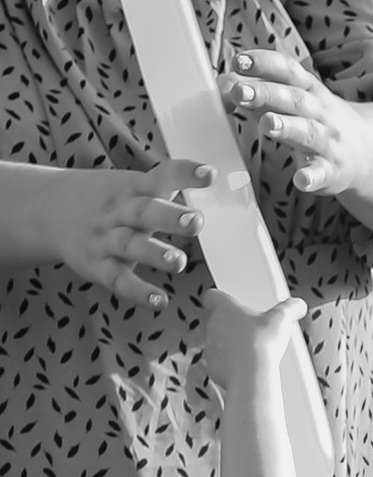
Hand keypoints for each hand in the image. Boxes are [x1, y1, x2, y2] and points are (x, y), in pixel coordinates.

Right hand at [41, 161, 204, 307]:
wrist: (49, 212)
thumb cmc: (110, 203)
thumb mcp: (132, 188)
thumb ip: (167, 192)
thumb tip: (220, 198)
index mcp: (133, 189)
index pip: (161, 176)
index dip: (184, 174)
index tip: (210, 174)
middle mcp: (120, 212)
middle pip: (144, 211)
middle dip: (170, 216)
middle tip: (196, 222)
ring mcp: (106, 240)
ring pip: (130, 245)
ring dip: (154, 254)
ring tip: (179, 262)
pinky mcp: (97, 266)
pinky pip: (118, 280)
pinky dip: (137, 292)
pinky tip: (159, 302)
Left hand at [199, 287, 310, 404]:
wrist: (251, 375)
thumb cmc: (259, 344)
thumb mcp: (282, 319)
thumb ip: (290, 308)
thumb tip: (297, 305)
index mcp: (224, 308)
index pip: (213, 296)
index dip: (222, 298)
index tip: (232, 302)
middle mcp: (213, 326)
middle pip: (220, 321)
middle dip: (237, 325)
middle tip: (256, 330)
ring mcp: (211, 347)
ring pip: (220, 343)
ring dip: (234, 345)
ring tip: (256, 350)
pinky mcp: (213, 367)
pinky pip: (221, 363)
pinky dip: (233, 364)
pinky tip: (250, 366)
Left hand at [224, 42, 368, 197]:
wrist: (367, 154)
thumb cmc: (318, 122)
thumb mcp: (295, 101)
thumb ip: (260, 92)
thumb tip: (224, 82)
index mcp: (309, 90)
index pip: (288, 70)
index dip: (264, 63)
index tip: (239, 61)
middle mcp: (320, 112)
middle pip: (294, 98)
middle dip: (266, 93)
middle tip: (240, 91)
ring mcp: (327, 141)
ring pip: (307, 132)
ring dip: (287, 126)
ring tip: (267, 124)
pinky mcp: (331, 171)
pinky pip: (321, 173)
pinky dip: (312, 177)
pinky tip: (300, 181)